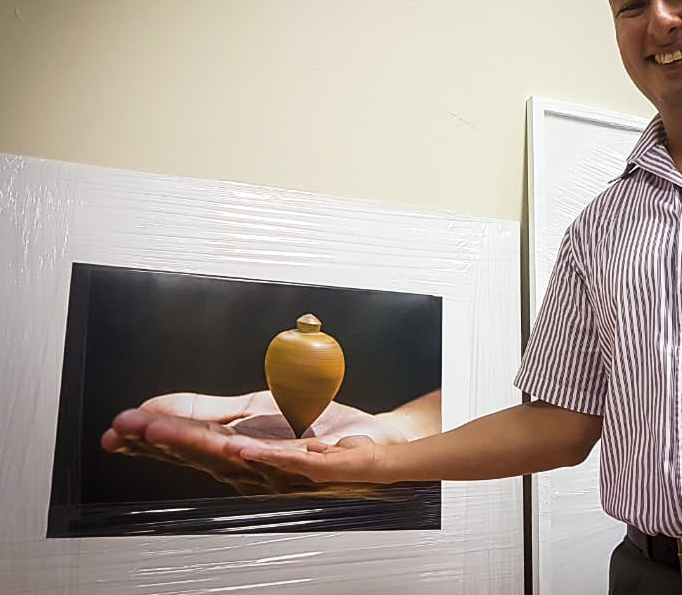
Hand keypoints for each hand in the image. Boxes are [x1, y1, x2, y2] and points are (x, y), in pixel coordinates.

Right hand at [101, 391, 412, 495]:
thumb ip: (209, 410)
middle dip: (162, 438)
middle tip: (128, 428)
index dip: (150, 437)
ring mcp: (284, 469)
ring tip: (163, 433)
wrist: (371, 439)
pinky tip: (238, 447)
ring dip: (198, 446)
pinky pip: (287, 463)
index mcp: (235, 449)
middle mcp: (253, 466)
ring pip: (235, 458)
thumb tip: (158, 406)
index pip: (185, 443)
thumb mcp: (254, 409)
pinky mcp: (317, 467)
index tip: (117, 430)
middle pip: (201, 451)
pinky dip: (261, 455)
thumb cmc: (314, 430)